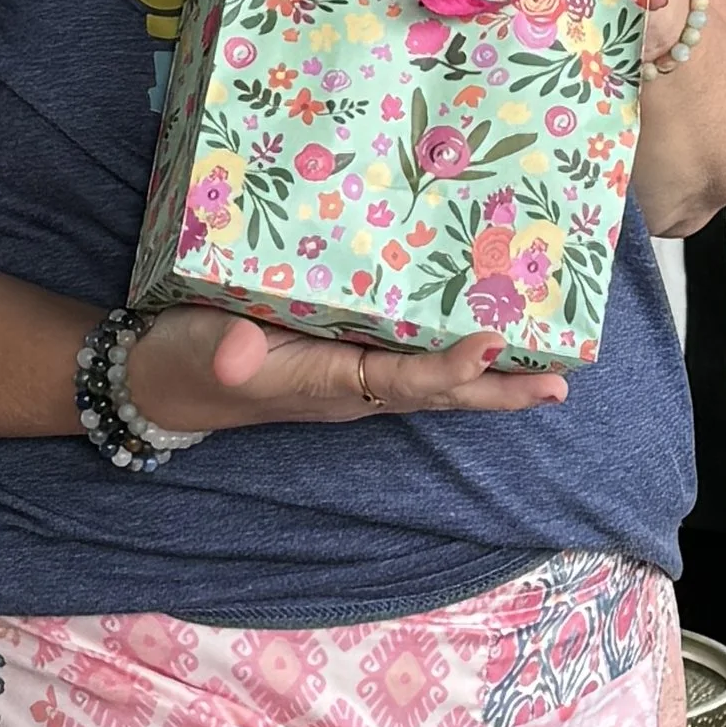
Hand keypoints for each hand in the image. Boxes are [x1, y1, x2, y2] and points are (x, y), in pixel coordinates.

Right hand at [124, 306, 568, 432]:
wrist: (166, 376)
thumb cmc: (190, 359)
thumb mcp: (205, 349)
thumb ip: (228, 351)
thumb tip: (243, 352)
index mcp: (330, 383)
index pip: (403, 380)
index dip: (449, 367)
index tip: (492, 343)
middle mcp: (355, 384)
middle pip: (439, 391)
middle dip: (497, 389)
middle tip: (559, 386)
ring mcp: (354, 371)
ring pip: (434, 376)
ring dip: (490, 375)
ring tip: (549, 370)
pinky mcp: (348, 352)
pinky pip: (413, 354)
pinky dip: (455, 349)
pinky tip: (486, 334)